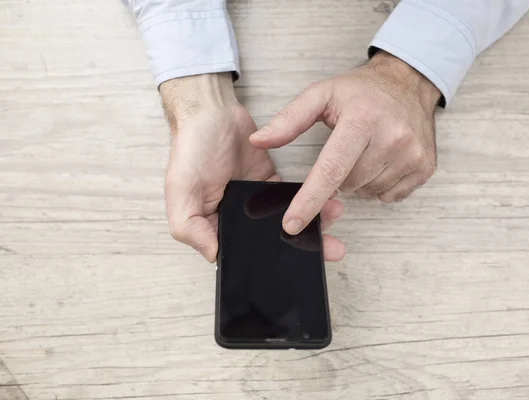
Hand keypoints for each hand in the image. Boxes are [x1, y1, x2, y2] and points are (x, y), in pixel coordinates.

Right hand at [160, 74, 344, 261]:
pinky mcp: (270, 183)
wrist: (211, 112)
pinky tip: (327, 201)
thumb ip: (190, 228)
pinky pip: (293, 197)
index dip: (266, 262)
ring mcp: (255, 202)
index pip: (241, 253)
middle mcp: (235, 218)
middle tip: (330, 249)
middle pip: (270, 241)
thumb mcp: (181, 190)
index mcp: (212, 226)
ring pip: (286, 221)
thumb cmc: (190, 150)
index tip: (294, 264)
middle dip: (299, 246)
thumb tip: (213, 256)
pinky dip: (311, 200)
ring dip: (310, 223)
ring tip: (332, 219)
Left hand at [250, 50, 440, 234]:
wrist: (408, 83)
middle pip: (347, 185)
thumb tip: (258, 141)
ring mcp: (412, 155)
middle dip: (337, 177)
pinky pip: (389, 195)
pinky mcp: (424, 168)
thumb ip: (288, 120)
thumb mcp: (321, 94)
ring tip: (364, 151)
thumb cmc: (361, 91)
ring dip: (358, 181)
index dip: (309, 200)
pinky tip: (381, 160)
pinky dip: (378, 184)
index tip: (292, 224)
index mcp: (362, 119)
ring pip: (367, 192)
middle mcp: (392, 138)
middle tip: (345, 150)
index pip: (331, 170)